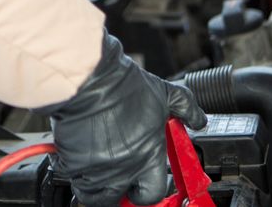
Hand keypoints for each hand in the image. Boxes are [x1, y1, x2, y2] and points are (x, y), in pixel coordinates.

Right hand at [36, 31, 207, 205]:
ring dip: (95, 185)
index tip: (144, 185)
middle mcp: (123, 169)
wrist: (89, 78)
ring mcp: (96, 169)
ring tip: (98, 168)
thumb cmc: (124, 86)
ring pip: (92, 194)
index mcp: (147, 156)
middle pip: (118, 200)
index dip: (148, 192)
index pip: (152, 194)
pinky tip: (81, 153)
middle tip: (117, 179)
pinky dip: (75, 170)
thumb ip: (187, 109)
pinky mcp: (72, 163)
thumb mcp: (165, 93)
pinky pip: (72, 177)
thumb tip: (199, 120)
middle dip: (118, 192)